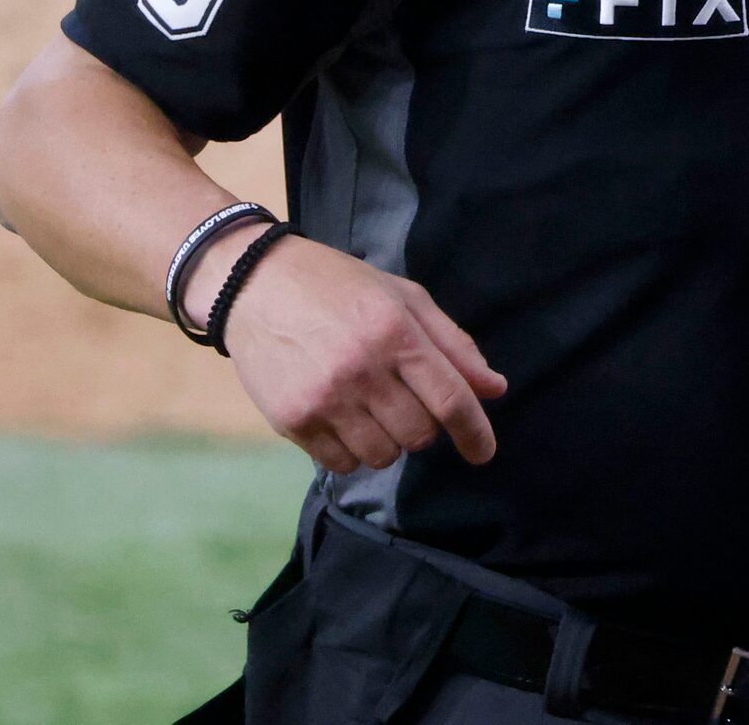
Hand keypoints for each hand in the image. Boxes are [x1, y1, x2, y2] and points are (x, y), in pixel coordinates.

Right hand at [192, 227, 508, 472]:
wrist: (254, 284)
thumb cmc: (339, 286)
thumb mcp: (403, 297)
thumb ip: (452, 345)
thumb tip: (494, 389)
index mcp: (394, 332)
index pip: (450, 399)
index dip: (475, 433)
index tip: (484, 453)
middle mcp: (361, 369)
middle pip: (419, 435)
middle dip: (424, 426)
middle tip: (405, 400)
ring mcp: (324, 398)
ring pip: (382, 455)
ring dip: (387, 440)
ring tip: (370, 405)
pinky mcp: (292, 420)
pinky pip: (341, 464)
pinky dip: (351, 450)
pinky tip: (341, 417)